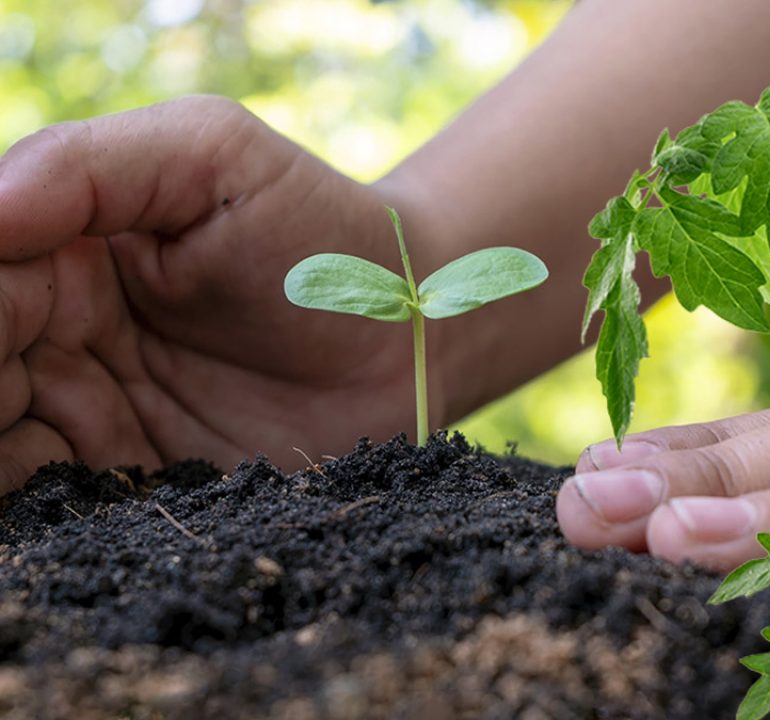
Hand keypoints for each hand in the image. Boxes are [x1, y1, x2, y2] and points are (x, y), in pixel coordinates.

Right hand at [0, 96, 427, 490]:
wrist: (411, 328)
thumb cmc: (321, 228)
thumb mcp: (211, 157)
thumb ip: (88, 168)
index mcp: (56, 259)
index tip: (17, 343)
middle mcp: (57, 342)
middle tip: (29, 395)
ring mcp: (95, 421)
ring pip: (1, 453)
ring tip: (40, 453)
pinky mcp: (143, 488)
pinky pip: (61, 512)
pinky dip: (36, 519)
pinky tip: (41, 523)